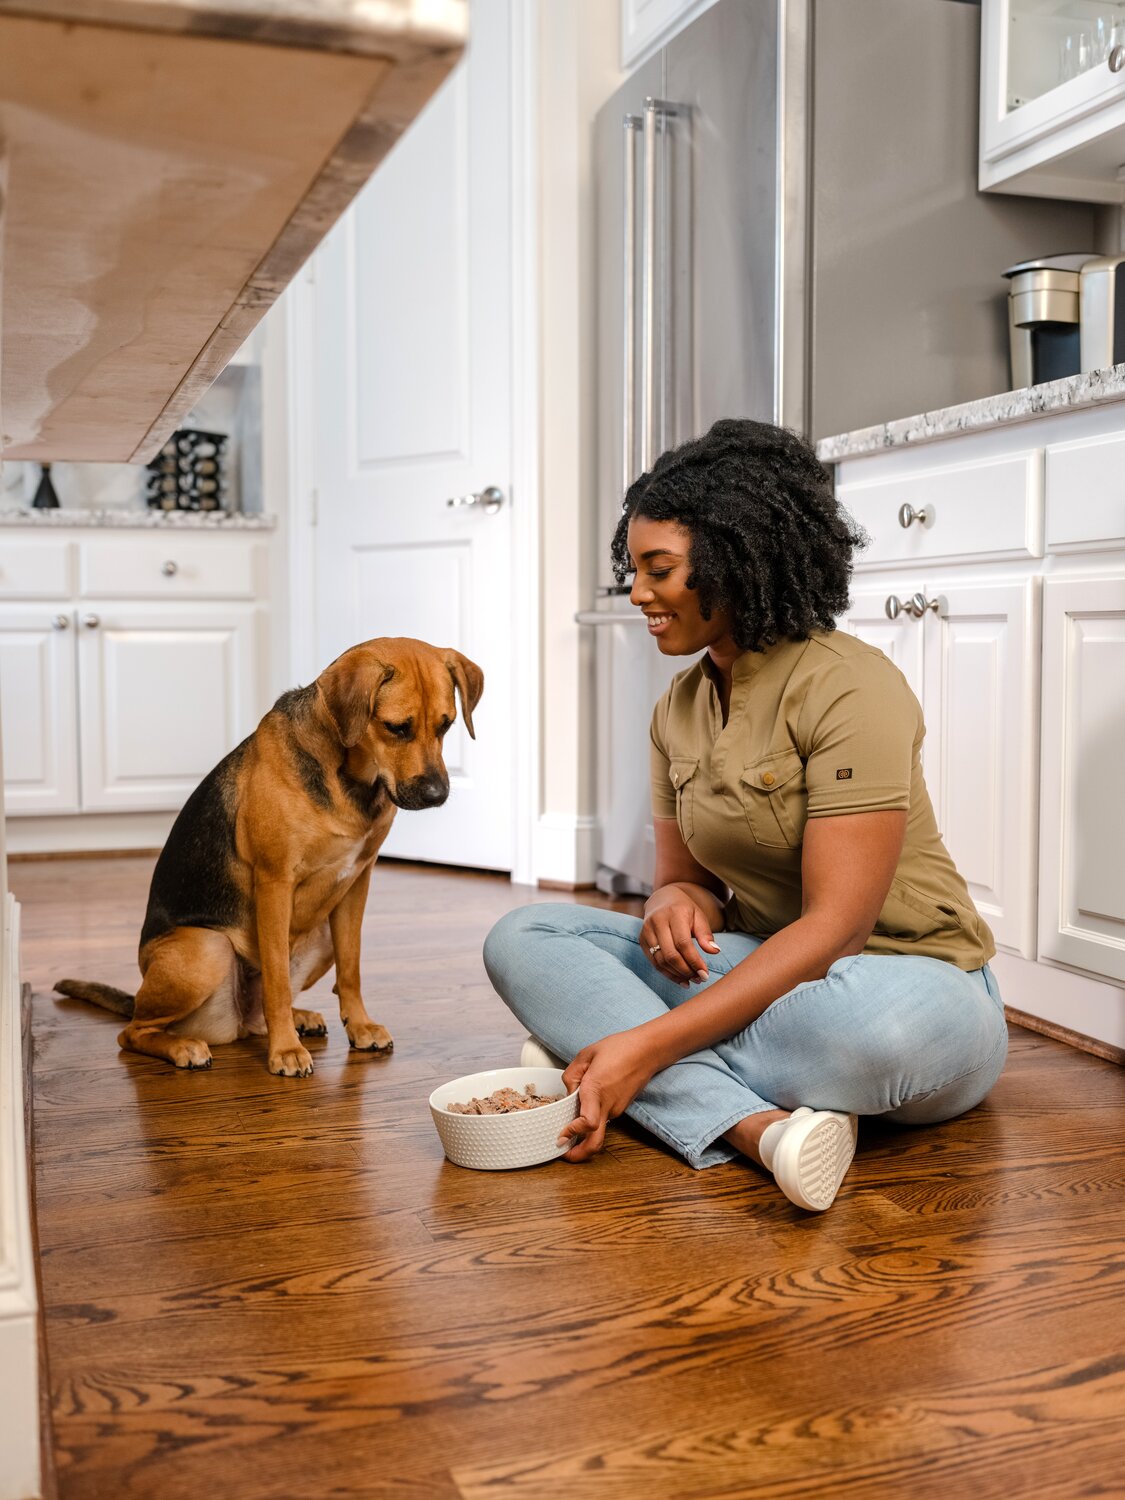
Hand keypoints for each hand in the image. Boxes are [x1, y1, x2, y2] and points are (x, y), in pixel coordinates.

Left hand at [558, 1030, 658, 1161]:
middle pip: (595, 1142)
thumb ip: (572, 1075)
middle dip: (578, 1154)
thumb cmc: (620, 1048)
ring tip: (568, 1125)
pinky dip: (591, 1121)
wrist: (648, 1050)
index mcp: (595, 1090)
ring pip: (597, 1130)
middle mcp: (607, 1105)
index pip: (587, 1123)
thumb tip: (568, 1092)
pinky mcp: (621, 1108)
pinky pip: (603, 1119)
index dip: (573, 1133)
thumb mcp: (587, 1054)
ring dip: (582, 1134)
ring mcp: (616, 1109)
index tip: (561, 1136)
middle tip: (563, 1153)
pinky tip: (584, 1108)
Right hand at [642, 885, 721, 985]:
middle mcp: (657, 921)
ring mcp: (647, 931)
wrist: (662, 899)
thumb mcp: (699, 916)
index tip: (705, 974)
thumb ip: (705, 934)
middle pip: (670, 954)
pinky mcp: (642, 940)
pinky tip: (680, 979)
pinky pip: (654, 962)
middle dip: (686, 971)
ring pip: (661, 961)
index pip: (683, 943)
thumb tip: (715, 951)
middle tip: (700, 979)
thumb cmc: (684, 910)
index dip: (694, 961)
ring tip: (691, 981)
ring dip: (677, 975)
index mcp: (674, 913)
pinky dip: (667, 973)